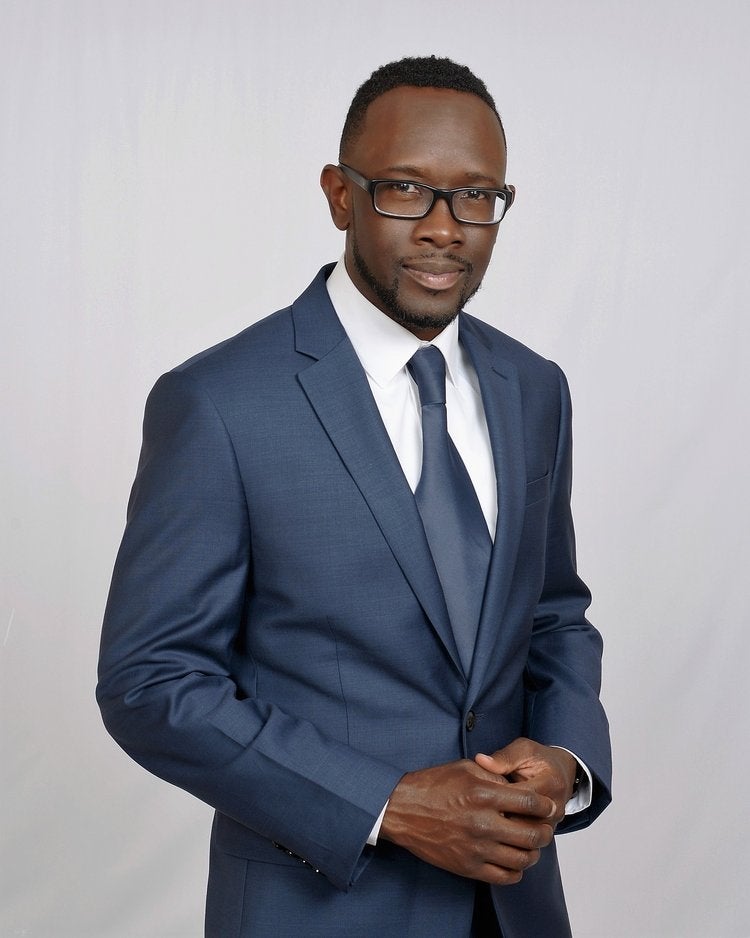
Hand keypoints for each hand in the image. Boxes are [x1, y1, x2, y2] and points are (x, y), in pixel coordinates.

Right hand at [379, 759, 555, 884]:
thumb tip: (517, 788)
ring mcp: (476, 848)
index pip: (530, 803)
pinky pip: (505, 877)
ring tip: (531, 845)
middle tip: (544, 828)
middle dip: (545, 832)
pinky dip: (516, 870)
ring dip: (533, 852)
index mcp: (483, 794)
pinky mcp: (468, 867)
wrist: (402, 810)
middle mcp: (483, 823)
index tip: (548, 806)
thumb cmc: (433, 785)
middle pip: (532, 835)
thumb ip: (495, 776)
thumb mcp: (465, 768)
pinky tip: (514, 859)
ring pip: (522, 859)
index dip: (545, 806)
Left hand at [475, 738, 577, 825]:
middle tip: (478, 812)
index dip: (497, 795)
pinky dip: (511, 835)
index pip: (521, 796)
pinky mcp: (547, 831)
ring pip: (524, 835)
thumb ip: (504, 757)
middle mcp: (556, 806)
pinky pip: (528, 840)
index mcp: (551, 782)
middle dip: (499, 816)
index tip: (478, 793)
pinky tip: (494, 829)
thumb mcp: (523, 750)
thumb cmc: (540, 759)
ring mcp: (553, 822)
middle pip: (523, 820)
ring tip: (484, 821)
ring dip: (504, 829)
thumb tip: (480, 760)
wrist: (562, 772)